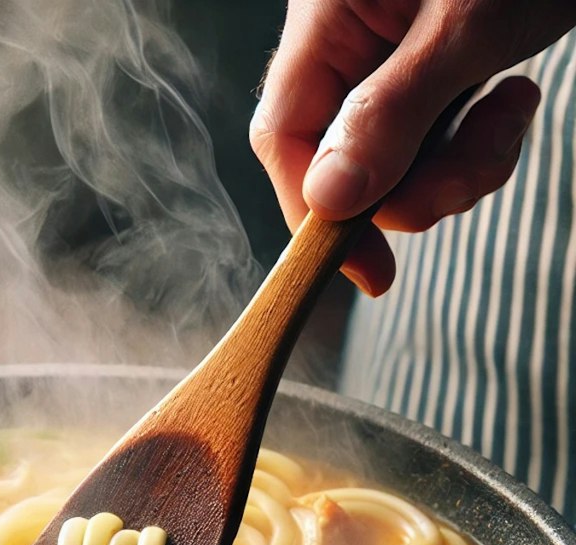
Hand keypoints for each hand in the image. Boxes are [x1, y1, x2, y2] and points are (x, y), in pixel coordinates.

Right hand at [250, 2, 575, 294]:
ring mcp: (385, 66)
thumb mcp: (465, 24)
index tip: (366, 268)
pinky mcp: (426, 78)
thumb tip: (328, 201)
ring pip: (394, 165)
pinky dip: (476, 144)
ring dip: (458, 167)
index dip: (316, 214)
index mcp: (326, 18)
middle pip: (343, 163)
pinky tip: (510, 100)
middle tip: (473, 173)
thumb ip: (392, 110)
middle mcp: (345, 47)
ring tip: (508, 114)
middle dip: (414, 189)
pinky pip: (432, 146)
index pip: (285, 137)